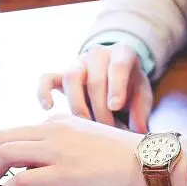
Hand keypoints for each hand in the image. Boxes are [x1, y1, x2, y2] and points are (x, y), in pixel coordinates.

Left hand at [0, 115, 186, 185]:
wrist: (151, 161)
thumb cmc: (127, 157)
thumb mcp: (90, 140)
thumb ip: (65, 146)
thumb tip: (41, 166)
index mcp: (60, 122)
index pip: (16, 132)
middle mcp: (54, 131)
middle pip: (0, 138)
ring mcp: (58, 150)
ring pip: (4, 154)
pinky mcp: (64, 173)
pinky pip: (20, 179)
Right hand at [37, 44, 152, 132]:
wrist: (114, 74)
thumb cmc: (130, 87)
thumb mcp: (142, 95)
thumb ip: (141, 111)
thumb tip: (138, 131)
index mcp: (122, 54)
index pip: (118, 66)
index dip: (116, 86)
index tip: (115, 107)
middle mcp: (98, 54)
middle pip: (94, 79)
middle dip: (100, 108)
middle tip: (107, 129)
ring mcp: (78, 63)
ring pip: (71, 77)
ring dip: (78, 105)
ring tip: (86, 127)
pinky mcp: (61, 74)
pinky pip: (46, 78)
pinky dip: (44, 91)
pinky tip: (48, 108)